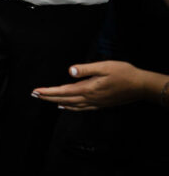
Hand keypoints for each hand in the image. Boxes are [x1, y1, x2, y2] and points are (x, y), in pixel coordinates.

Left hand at [32, 61, 152, 110]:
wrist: (141, 86)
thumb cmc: (124, 73)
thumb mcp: (104, 66)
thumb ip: (86, 69)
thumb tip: (69, 71)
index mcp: (88, 89)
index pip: (63, 91)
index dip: (48, 92)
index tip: (35, 91)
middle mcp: (90, 98)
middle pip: (64, 99)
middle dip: (48, 97)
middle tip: (34, 95)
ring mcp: (95, 103)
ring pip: (71, 105)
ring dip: (56, 102)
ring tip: (45, 100)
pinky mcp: (100, 104)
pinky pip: (81, 108)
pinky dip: (70, 107)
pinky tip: (65, 106)